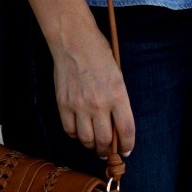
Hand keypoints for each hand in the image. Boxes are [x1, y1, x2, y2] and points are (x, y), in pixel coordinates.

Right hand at [50, 24, 134, 159]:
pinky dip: (75, 134)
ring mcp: (79, 105)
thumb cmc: (99, 54)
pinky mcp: (64, 104)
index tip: (126, 150)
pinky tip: (79, 130)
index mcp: (117, 94)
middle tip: (107, 150)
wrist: (74, 41)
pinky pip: (69, 130)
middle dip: (107, 149)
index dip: (127, 144)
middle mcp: (99, 103)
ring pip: (86, 139)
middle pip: (105, 140)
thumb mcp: (117, 76)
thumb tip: (117, 126)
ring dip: (91, 145)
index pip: (126, 130)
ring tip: (93, 143)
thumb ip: (118, 101)